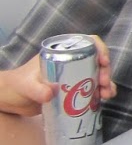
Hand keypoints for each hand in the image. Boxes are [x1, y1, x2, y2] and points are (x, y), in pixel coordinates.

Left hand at [0, 40, 114, 118]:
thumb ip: (37, 89)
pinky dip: (100, 94)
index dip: (99, 49)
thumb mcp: (26, 85)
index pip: (85, 43)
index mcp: (61, 53)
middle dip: (105, 71)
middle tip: (104, 83)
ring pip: (97, 75)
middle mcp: (71, 62)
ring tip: (107, 94)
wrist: (11, 100)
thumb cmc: (16, 85)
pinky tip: (103, 100)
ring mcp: (74, 77)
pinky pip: (92, 90)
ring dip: (106, 84)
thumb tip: (50, 94)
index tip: (103, 61)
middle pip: (96, 60)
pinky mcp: (74, 91)